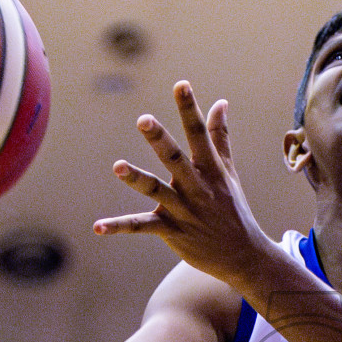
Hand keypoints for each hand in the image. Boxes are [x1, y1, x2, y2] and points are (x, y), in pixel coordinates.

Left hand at [94, 82, 277, 284]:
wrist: (243, 256)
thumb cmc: (234, 210)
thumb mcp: (229, 172)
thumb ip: (220, 137)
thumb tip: (221, 103)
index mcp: (210, 170)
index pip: (199, 134)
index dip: (189, 109)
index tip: (181, 85)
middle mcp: (196, 187)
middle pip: (176, 159)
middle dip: (160, 140)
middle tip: (144, 120)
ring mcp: (183, 210)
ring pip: (156, 191)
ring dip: (137, 179)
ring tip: (117, 166)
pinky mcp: (172, 232)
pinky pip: (142, 227)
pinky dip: (120, 227)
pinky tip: (98, 227)